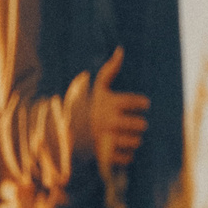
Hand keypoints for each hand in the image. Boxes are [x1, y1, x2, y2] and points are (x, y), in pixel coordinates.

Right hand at [86, 48, 148, 179]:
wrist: (67, 135)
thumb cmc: (88, 109)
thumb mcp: (98, 89)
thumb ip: (111, 70)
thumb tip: (121, 49)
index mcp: (112, 104)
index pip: (140, 103)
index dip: (141, 104)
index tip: (137, 106)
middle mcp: (111, 121)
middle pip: (141, 125)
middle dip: (137, 125)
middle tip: (130, 125)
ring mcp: (108, 140)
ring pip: (136, 142)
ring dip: (133, 140)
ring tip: (124, 136)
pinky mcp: (106, 157)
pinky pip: (128, 157)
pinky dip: (126, 155)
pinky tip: (118, 148)